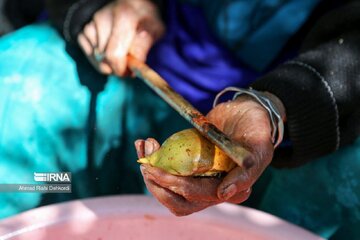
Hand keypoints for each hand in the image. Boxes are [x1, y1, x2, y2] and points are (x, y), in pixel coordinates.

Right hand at [77, 0, 163, 74]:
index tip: (131, 72)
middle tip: (128, 67)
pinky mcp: (83, 31)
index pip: (115, 54)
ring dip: (109, 64)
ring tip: (121, 56)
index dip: (122, 70)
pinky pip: (89, 55)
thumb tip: (134, 64)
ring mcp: (91, 25)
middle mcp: (103, 18)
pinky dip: (99, 60)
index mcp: (124, 16)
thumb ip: (144, 45)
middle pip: (105, 59)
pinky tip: (110, 52)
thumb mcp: (154, 28)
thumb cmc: (144, 19)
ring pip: (97, 59)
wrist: (130, 6)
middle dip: (117, 68)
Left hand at [135, 93, 284, 215]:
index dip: (173, 184)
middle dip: (157, 184)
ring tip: (144, 145)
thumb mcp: (259, 144)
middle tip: (145, 163)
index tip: (153, 168)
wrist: (245, 111)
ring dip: (151, 174)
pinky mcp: (189, 166)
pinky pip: (167, 171)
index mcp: (232, 188)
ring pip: (169, 190)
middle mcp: (214, 188)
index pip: (197, 194)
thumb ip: (248, 169)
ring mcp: (200, 177)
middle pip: (178, 200)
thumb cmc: (256, 125)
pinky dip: (152, 160)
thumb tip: (224, 194)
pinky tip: (144, 143)